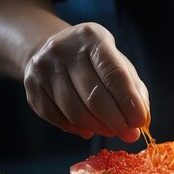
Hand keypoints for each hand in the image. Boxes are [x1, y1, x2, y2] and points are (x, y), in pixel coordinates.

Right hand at [23, 22, 148, 141]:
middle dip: (116, 121)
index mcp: (92, 38)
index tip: (139, 122)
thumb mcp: (120, 64)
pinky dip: (77, 128)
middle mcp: (63, 49)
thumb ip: (135, 90)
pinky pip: (56, 117)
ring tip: (112, 131)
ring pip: (74, 111)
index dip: (128, 101)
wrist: (55, 50)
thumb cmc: (97, 62)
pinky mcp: (31, 86)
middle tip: (130, 135)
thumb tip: (142, 121)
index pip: (113, 73)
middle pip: (93, 96)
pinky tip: (89, 129)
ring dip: (98, 127)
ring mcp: (43, 68)